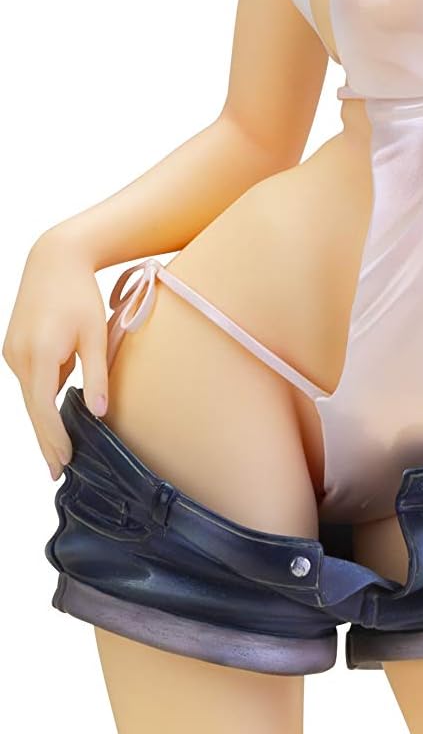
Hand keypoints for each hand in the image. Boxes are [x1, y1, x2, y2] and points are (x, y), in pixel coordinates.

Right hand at [1, 227, 109, 478]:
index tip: (63, 463)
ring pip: (30, 396)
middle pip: (33, 409)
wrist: (54, 260)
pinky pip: (29, 381)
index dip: (54, 439)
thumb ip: (97, 376)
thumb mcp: (95, 335)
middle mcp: (19, 356)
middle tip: (56, 473)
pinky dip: (41, 399)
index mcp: (40, 354)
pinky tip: (55, 413)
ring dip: (43, 421)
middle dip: (45, 441)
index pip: (44, 409)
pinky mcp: (12, 349)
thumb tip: (99, 413)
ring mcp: (11, 353)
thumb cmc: (79, 294)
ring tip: (59, 451)